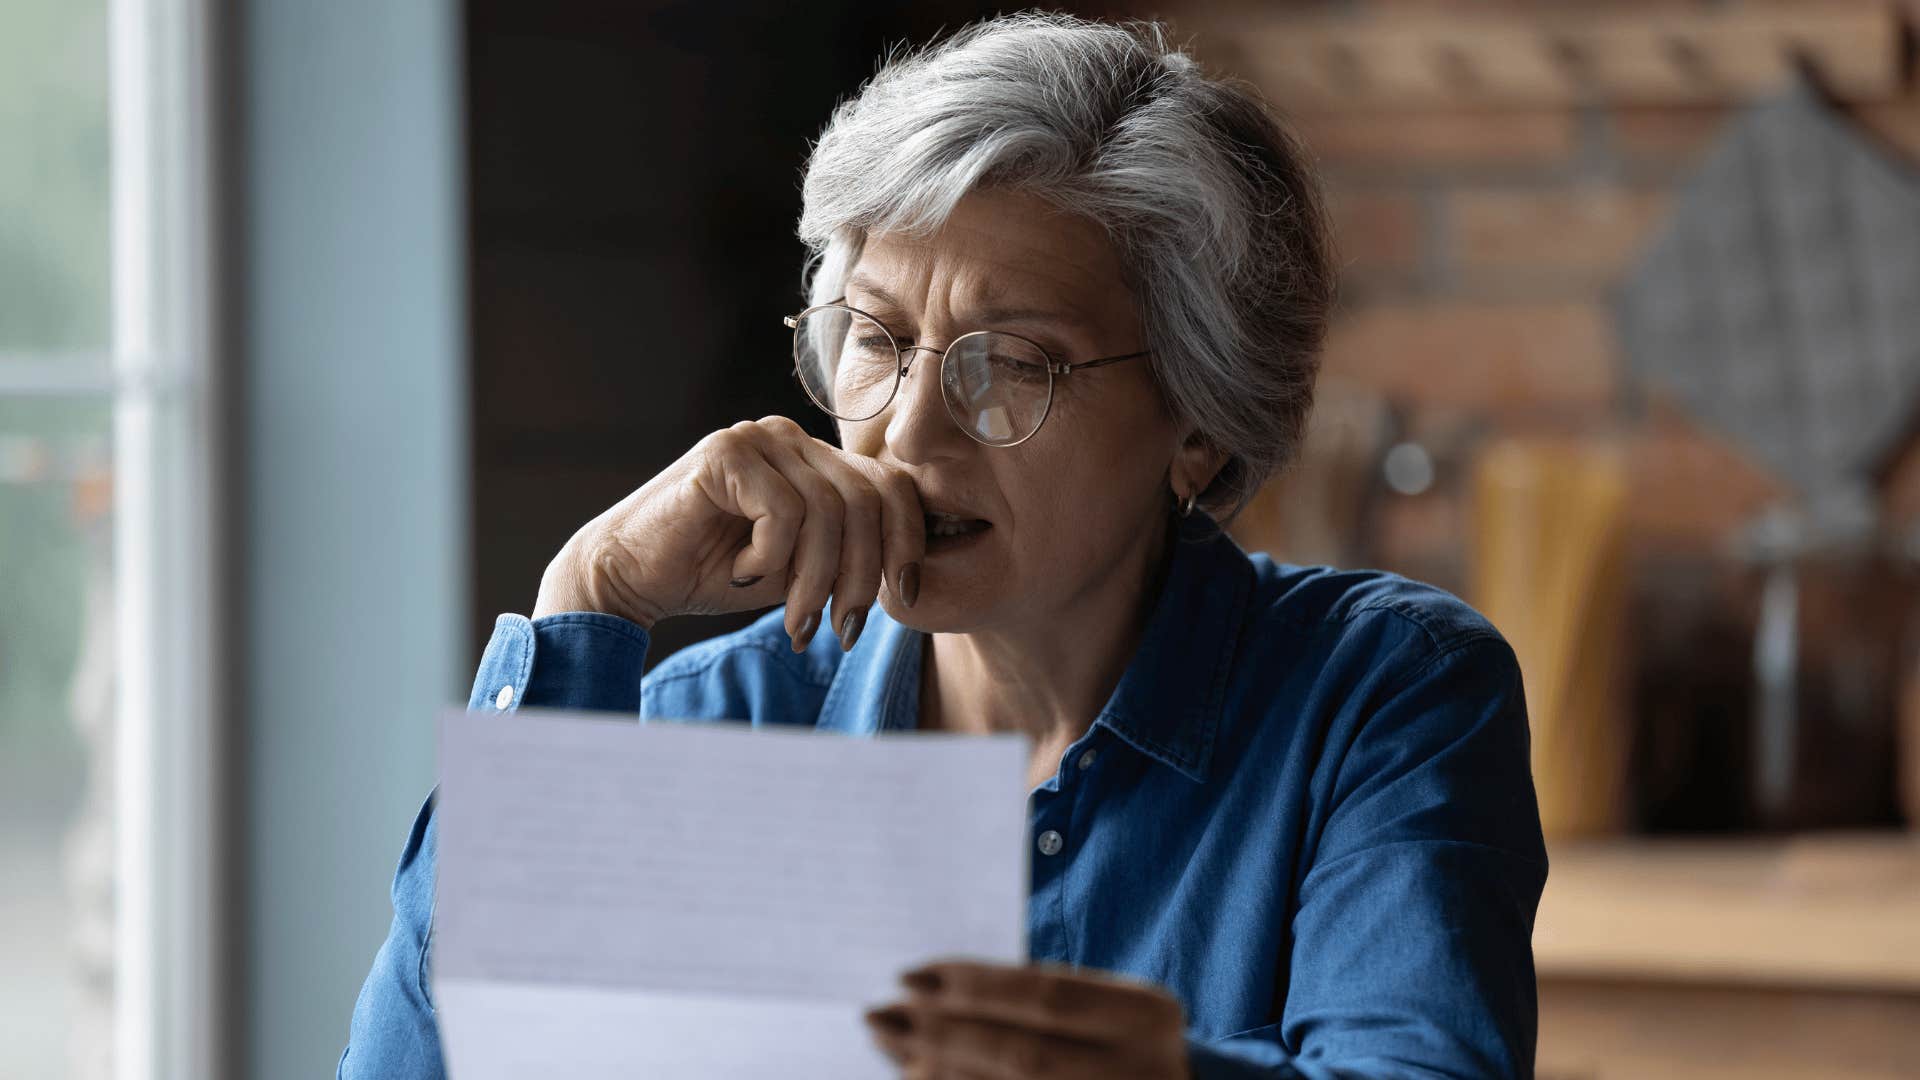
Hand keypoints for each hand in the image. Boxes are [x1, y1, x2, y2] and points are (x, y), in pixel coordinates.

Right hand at [533, 415, 925, 650]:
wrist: (629, 579)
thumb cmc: (714, 574)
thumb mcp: (802, 568)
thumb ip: (850, 555)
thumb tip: (914, 577)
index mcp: (816, 458)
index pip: (891, 486)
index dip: (907, 544)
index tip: (907, 599)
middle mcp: (791, 437)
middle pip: (868, 500)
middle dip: (862, 576)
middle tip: (840, 629)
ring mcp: (757, 437)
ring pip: (829, 511)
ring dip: (815, 580)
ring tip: (794, 618)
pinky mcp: (724, 453)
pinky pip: (783, 512)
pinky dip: (770, 558)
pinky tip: (741, 572)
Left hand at [864, 959, 1190, 1078]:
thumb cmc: (1126, 1046)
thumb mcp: (1107, 1010)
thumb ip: (1040, 1000)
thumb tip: (932, 992)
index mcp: (1144, 1012)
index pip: (1042, 992)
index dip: (970, 984)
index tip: (907, 974)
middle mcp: (1138, 1067)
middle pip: (1019, 1050)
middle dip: (941, 1032)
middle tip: (879, 1013)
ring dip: (939, 1070)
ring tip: (888, 1045)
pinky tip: (922, 1079)